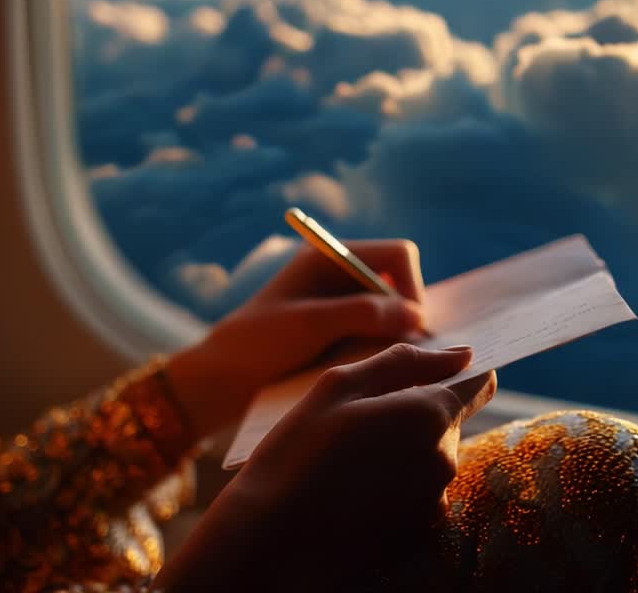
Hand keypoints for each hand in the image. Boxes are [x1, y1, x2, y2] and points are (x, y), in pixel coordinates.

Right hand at [156, 344, 497, 591]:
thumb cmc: (297, 453)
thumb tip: (461, 354)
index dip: (455, 375)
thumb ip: (406, 362)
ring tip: (346, 464)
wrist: (269, 539)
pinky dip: (394, 490)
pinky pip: (417, 497)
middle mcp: (445, 461)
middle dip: (413, 417)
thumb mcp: (338, 386)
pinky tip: (352, 495)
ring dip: (402, 455)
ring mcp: (434, 503)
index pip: (478, 385)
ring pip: (429, 460)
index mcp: (430, 415)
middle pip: (447, 423)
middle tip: (356, 426)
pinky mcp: (419, 536)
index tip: (423, 378)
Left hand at [165, 240, 428, 436]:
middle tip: (396, 354)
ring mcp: (342, 306)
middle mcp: (341, 276)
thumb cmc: (258, 345)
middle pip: (401, 285)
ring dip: (395, 337)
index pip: (398, 255)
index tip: (407, 328)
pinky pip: (381, 336)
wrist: (222, 382)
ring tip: (379, 365)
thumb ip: (363, 313)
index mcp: (330, 257)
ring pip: (394, 315)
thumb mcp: (310, 325)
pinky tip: (372, 372)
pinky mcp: (342, 335)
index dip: (411, 288)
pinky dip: (384, 351)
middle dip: (405, 316)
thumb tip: (416, 314)